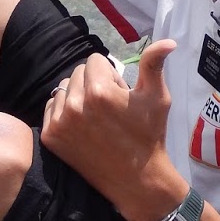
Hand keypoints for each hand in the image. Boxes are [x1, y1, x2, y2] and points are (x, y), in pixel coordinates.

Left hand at [41, 40, 183, 220]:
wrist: (136, 179)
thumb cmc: (149, 135)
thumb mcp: (157, 97)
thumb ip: (154, 64)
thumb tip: (169, 41)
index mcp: (99, 90)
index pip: (95, 60)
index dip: (111, 75)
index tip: (121, 95)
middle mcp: (75, 104)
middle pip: (78, 73)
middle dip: (94, 83)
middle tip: (110, 107)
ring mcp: (60, 122)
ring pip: (64, 89)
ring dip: (77, 96)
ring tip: (96, 117)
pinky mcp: (51, 137)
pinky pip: (52, 107)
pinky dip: (64, 112)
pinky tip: (83, 126)